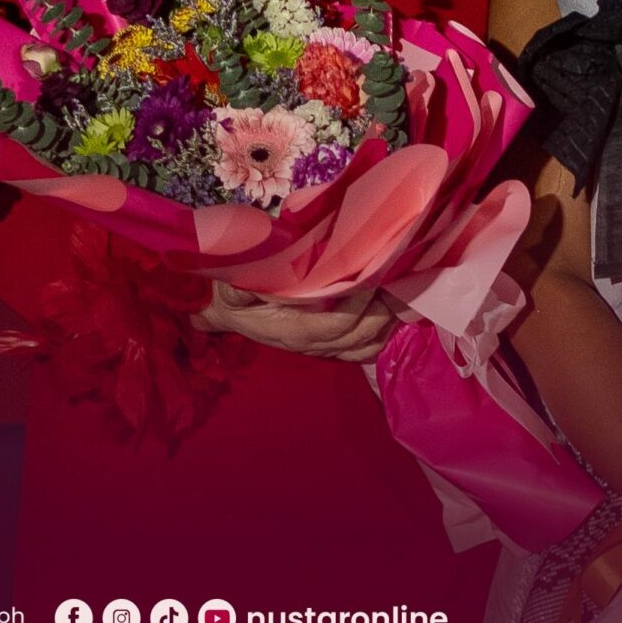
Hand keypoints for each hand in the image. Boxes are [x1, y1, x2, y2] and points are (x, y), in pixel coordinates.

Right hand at [193, 282, 395, 362]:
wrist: (221, 309)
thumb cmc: (229, 290)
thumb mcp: (231, 282)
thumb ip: (248, 281)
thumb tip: (267, 273)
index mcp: (290, 331)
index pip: (334, 325)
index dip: (358, 302)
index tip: (372, 274)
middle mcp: (309, 345)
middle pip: (358, 339)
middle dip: (382, 312)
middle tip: (398, 280)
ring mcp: (320, 348)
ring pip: (365, 347)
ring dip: (387, 323)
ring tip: (400, 293)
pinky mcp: (327, 345)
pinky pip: (362, 349)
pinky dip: (382, 332)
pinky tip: (391, 308)